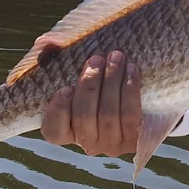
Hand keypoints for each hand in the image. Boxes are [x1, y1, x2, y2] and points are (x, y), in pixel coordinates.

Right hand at [37, 37, 141, 155]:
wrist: (145, 93)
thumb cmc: (102, 78)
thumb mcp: (79, 67)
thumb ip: (56, 57)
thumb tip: (43, 44)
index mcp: (67, 130)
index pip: (53, 130)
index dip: (58, 111)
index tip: (65, 88)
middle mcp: (87, 142)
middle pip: (84, 115)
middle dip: (90, 84)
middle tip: (96, 59)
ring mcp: (111, 144)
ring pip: (108, 113)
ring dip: (112, 81)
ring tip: (116, 57)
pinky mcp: (134, 140)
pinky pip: (130, 114)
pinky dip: (130, 89)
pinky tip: (131, 69)